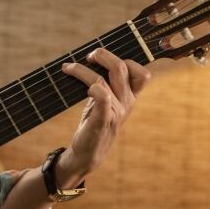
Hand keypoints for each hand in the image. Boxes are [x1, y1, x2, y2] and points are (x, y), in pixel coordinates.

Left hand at [56, 48, 150, 184]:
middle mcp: (126, 103)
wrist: (88, 153)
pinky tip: (76, 83)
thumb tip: (96, 57)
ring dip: (82, 70)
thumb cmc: (95, 122)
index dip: (127, 59)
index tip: (103, 57)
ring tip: (67, 67)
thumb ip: (108, 83)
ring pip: (102, 80)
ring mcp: (115, 112)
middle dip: (103, 55)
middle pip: (122, 68)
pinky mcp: (102, 120)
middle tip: (88, 56)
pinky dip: (91, 86)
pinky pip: (102, 98)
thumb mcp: (107, 101)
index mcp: (130, 97)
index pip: (141, 73)